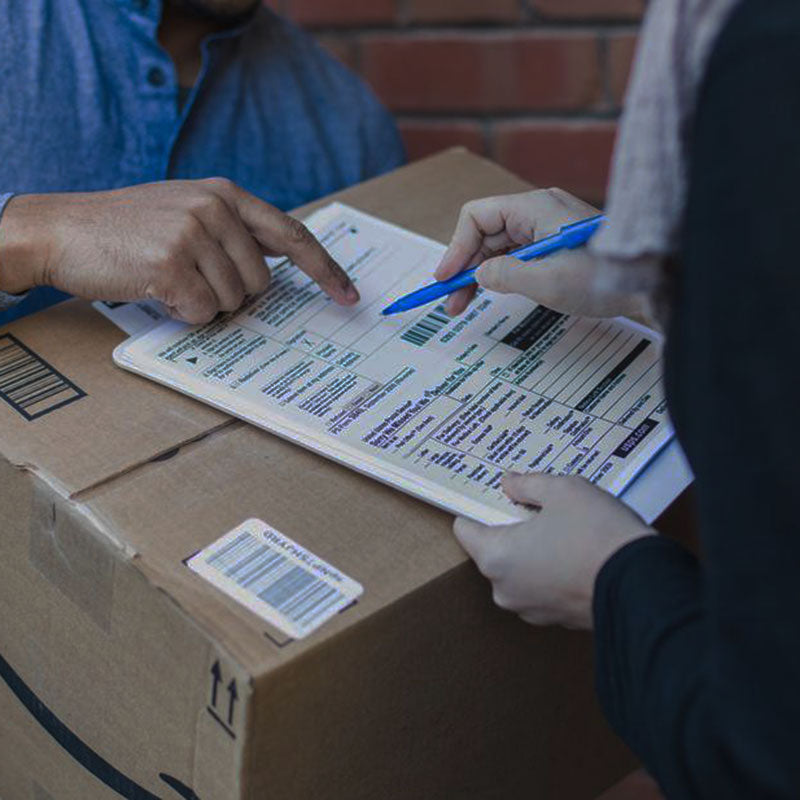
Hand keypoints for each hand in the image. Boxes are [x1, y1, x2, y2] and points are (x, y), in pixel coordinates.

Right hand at [0, 178, 358, 322]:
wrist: (59, 229)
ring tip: (166, 279)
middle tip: (191, 280)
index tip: (349, 294)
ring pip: (233, 302)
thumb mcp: (185, 212)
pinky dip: (182, 314)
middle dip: (232, 295)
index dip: (325, 269)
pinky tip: (155, 290)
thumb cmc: (124, 229)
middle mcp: (215, 208)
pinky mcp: (171, 264)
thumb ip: (231, 233)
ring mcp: (193, 234)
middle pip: (261, 284)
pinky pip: (203, 314)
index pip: (292, 235)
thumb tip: (272, 273)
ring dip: (203, 304)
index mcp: (225, 194)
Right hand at [435, 188, 641, 319]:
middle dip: (464, 266)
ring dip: (479, 273)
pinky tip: (492, 293)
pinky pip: (517, 254)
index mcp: (534, 207)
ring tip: (464, 305)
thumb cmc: (603, 279)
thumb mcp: (545, 281)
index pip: (476, 217)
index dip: (455, 248)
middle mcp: (538, 210)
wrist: (652, 282)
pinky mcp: (557, 243)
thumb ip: (503, 275)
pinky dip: (500, 273)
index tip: (445, 279)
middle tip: (450, 302)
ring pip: (499, 246)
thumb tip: (479, 274)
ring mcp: (548, 226)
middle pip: (485, 233)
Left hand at [453, 472, 654, 628]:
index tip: (495, 496)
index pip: (465, 530)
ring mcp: (531, 610)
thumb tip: (509, 482)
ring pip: (520, 571)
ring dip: (534, 551)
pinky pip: (544, 588)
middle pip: (494, 550)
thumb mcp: (562, 490)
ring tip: (564, 529)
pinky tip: (578, 553)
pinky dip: (553, 572)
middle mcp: (505, 590)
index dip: (479, 508)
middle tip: (539, 508)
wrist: (644, 585)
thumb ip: (527, 484)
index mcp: (496, 557)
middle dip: (512, 529)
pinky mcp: (557, 620)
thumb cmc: (597, 532)